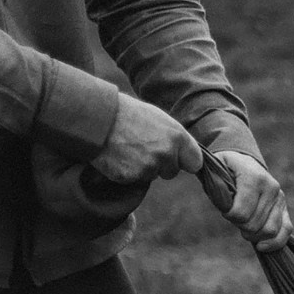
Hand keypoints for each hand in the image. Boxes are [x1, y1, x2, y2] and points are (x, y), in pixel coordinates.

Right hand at [89, 94, 204, 186]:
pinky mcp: (131, 177)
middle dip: (161, 165)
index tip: (177, 159)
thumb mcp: (159, 118)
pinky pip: (135, 180)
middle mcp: (166, 154)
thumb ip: (175, 138)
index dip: (185, 161)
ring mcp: (148, 167)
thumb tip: (183, 154)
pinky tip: (119, 156)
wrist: (98, 117)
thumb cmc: (128, 114)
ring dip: (143, 167)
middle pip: (172, 172)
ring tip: (128, 148)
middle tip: (143, 148)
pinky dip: (127, 171)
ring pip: (152, 175)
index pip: (195, 162)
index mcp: (177, 137)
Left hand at [206, 148, 292, 250]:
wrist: (244, 164)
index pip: (241, 212)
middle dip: (240, 226)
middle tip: (234, 218)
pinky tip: (261, 245)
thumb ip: (216, 186)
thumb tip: (225, 206)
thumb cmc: (226, 171)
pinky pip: (286, 231)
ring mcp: (280, 198)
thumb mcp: (216, 171)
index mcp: (254, 177)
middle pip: (254, 224)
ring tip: (245, 227)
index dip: (229, 216)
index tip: (225, 209)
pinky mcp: (285, 209)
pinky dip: (273, 243)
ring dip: (254, 235)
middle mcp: (271, 187)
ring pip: (269, 231)